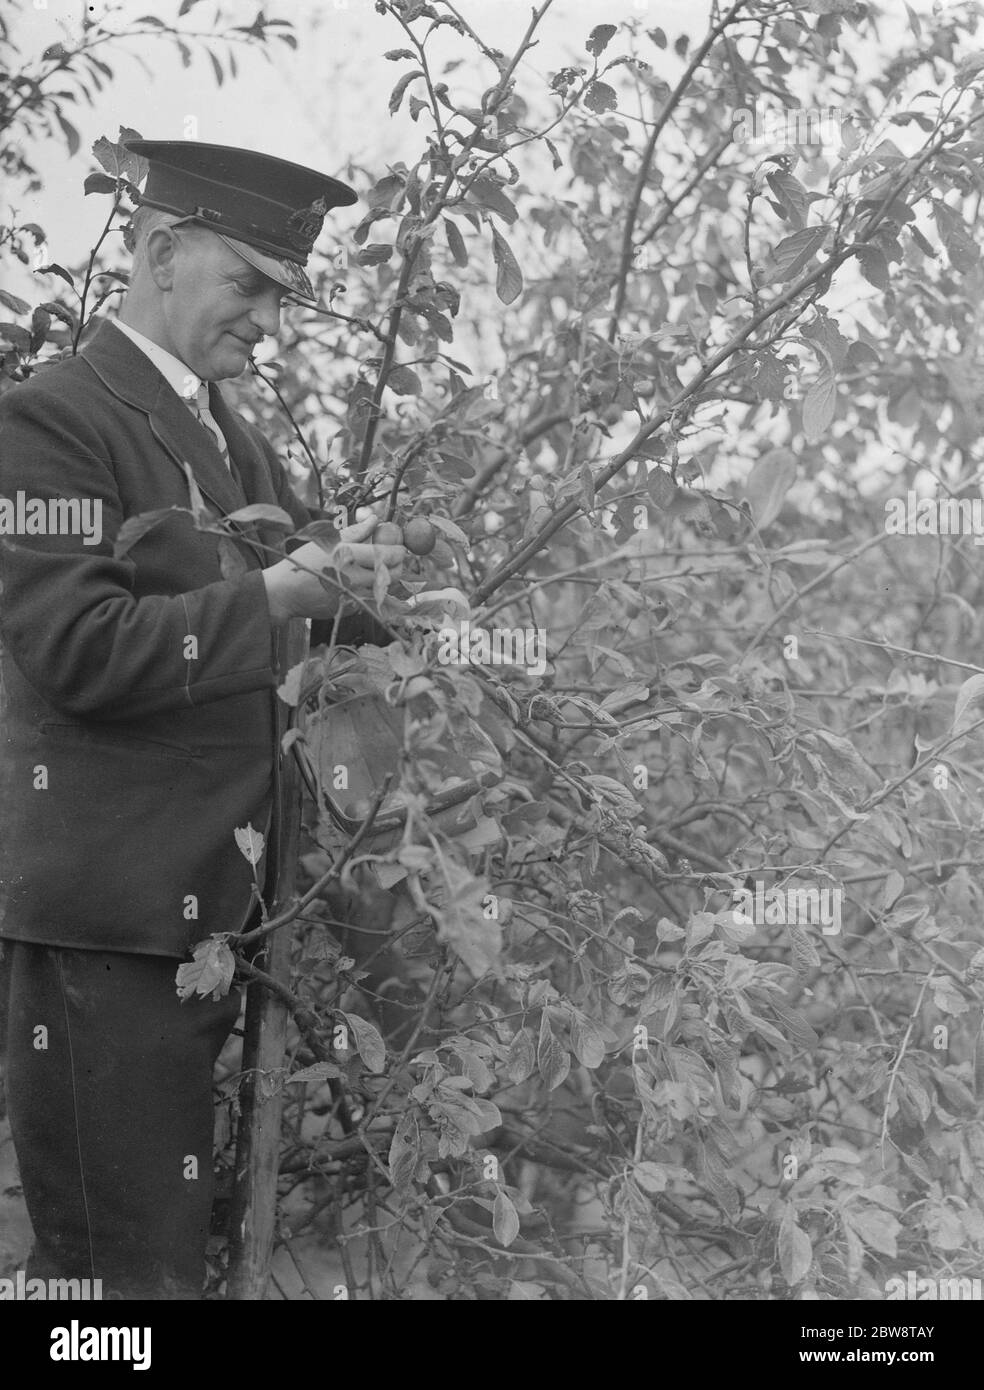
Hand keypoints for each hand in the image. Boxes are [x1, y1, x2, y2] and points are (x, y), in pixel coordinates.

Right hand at [262, 517, 405, 623]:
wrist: (284, 592)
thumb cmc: (305, 560)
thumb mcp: (327, 541)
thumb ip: (355, 532)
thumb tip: (375, 519)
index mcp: (347, 556)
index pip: (385, 554)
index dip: (398, 551)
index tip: (400, 548)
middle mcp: (353, 578)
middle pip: (391, 574)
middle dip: (397, 566)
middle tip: (395, 560)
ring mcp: (353, 597)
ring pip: (384, 588)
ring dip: (386, 579)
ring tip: (377, 571)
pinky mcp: (350, 611)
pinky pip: (370, 600)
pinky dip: (371, 592)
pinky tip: (360, 585)